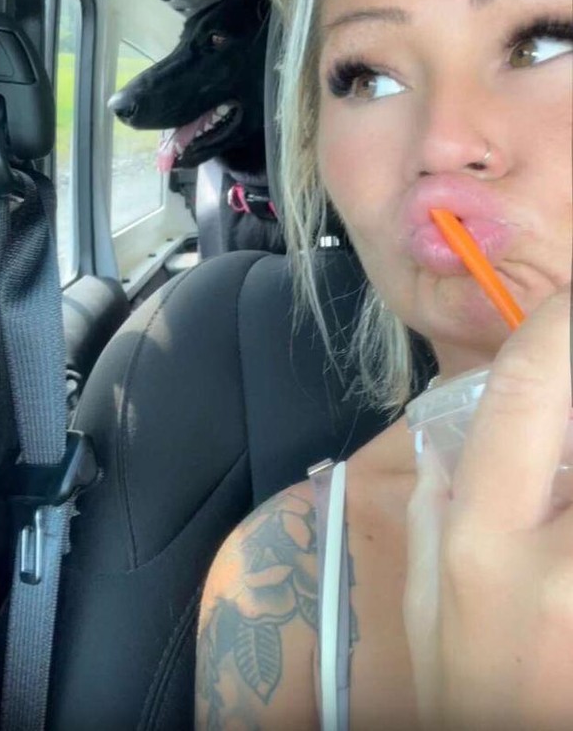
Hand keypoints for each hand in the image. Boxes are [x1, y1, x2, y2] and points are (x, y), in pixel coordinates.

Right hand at [403, 286, 572, 730]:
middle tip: (566, 411)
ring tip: (563, 476)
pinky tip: (571, 502)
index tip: (568, 300)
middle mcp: (564, 560)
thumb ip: (441, 491)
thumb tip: (475, 413)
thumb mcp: (424, 586)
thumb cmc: (468, 682)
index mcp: (482, 538)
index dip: (559, 321)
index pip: (527, 386)